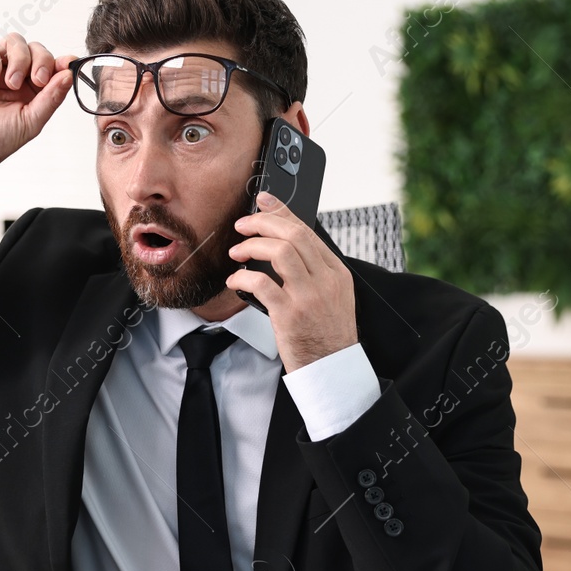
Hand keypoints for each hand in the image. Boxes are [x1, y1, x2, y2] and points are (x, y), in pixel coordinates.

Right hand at [0, 34, 74, 190]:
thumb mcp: (30, 121)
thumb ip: (51, 97)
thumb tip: (69, 74)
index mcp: (30, 91)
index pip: (50, 66)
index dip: (60, 62)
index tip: (67, 65)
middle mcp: (12, 75)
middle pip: (35, 49)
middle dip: (41, 60)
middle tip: (38, 80)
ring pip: (14, 42)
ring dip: (19, 59)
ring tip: (10, 85)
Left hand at [226, 192, 358, 372]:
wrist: (332, 368)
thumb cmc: (326, 333)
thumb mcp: (331, 296)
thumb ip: (313, 271)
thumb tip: (283, 245)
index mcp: (336, 272)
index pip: (307, 231)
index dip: (281, 213)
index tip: (263, 202)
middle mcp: (325, 280)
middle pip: (293, 235)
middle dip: (262, 223)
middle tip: (242, 225)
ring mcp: (308, 297)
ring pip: (279, 252)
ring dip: (251, 246)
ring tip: (237, 252)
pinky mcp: (289, 315)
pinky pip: (261, 283)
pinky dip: (242, 277)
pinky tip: (235, 281)